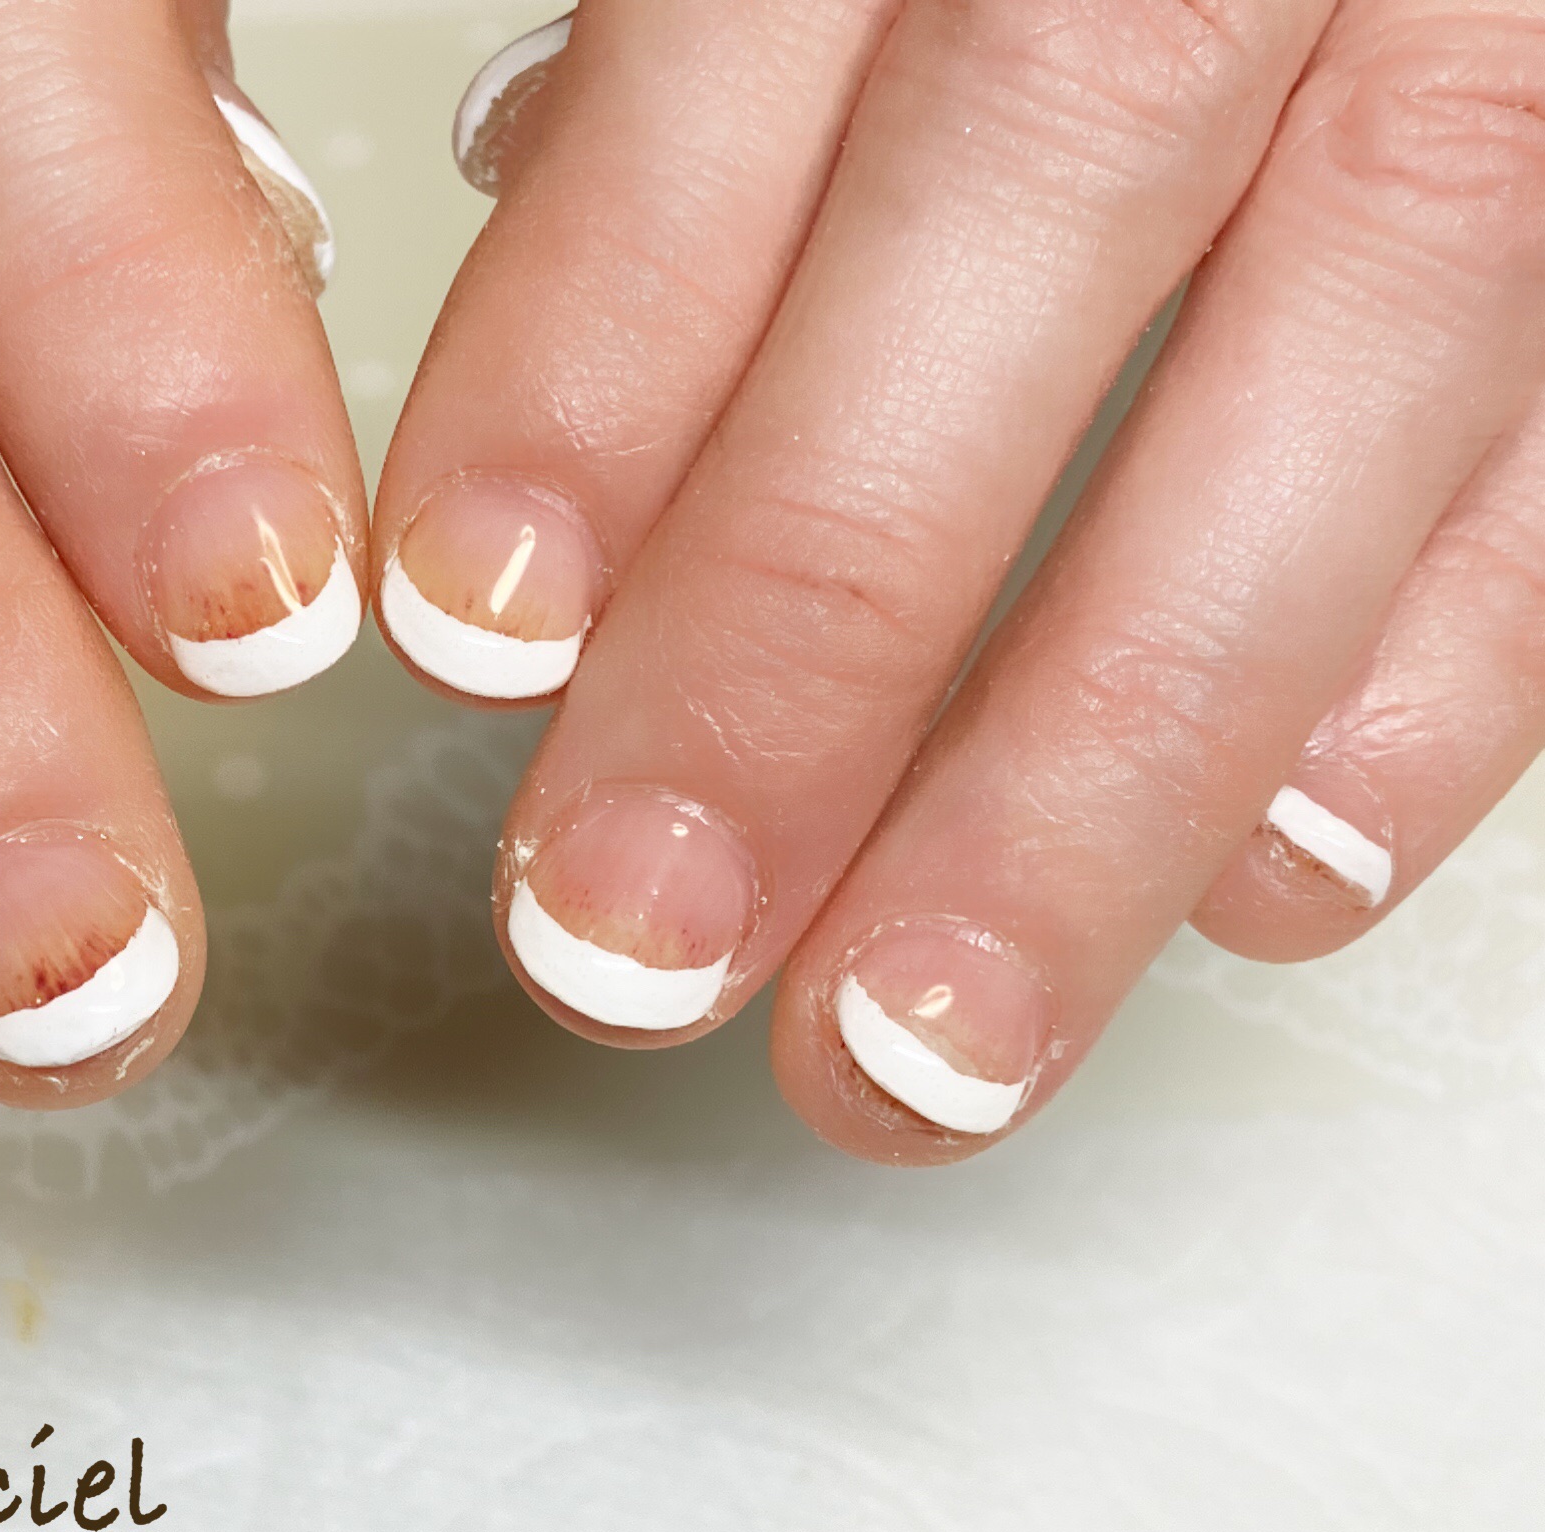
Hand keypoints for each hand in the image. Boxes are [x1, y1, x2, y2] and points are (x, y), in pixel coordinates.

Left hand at [379, 0, 1544, 1155]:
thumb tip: (548, 475)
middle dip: (813, 626)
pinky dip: (1432, 687)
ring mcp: (1506, 15)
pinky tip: (1260, 887)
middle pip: (1041, 204)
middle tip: (636, 932)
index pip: (757, 25)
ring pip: (1349, 360)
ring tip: (914, 1039)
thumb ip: (689, 99)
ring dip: (1103, 763)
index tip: (478, 627)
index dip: (605, 351)